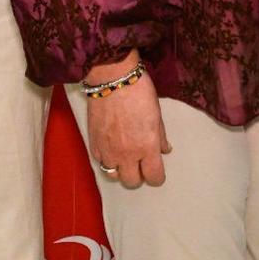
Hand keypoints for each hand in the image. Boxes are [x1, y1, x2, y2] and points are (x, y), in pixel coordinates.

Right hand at [84, 66, 170, 188]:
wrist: (112, 78)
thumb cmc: (139, 92)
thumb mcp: (157, 114)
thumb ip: (160, 137)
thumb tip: (164, 150)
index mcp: (147, 147)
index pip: (154, 177)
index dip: (157, 176)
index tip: (156, 170)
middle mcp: (127, 154)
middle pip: (132, 182)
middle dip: (138, 175)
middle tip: (140, 163)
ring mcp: (108, 150)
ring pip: (113, 175)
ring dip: (120, 169)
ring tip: (123, 158)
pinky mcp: (94, 143)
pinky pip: (100, 161)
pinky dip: (107, 158)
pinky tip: (111, 148)